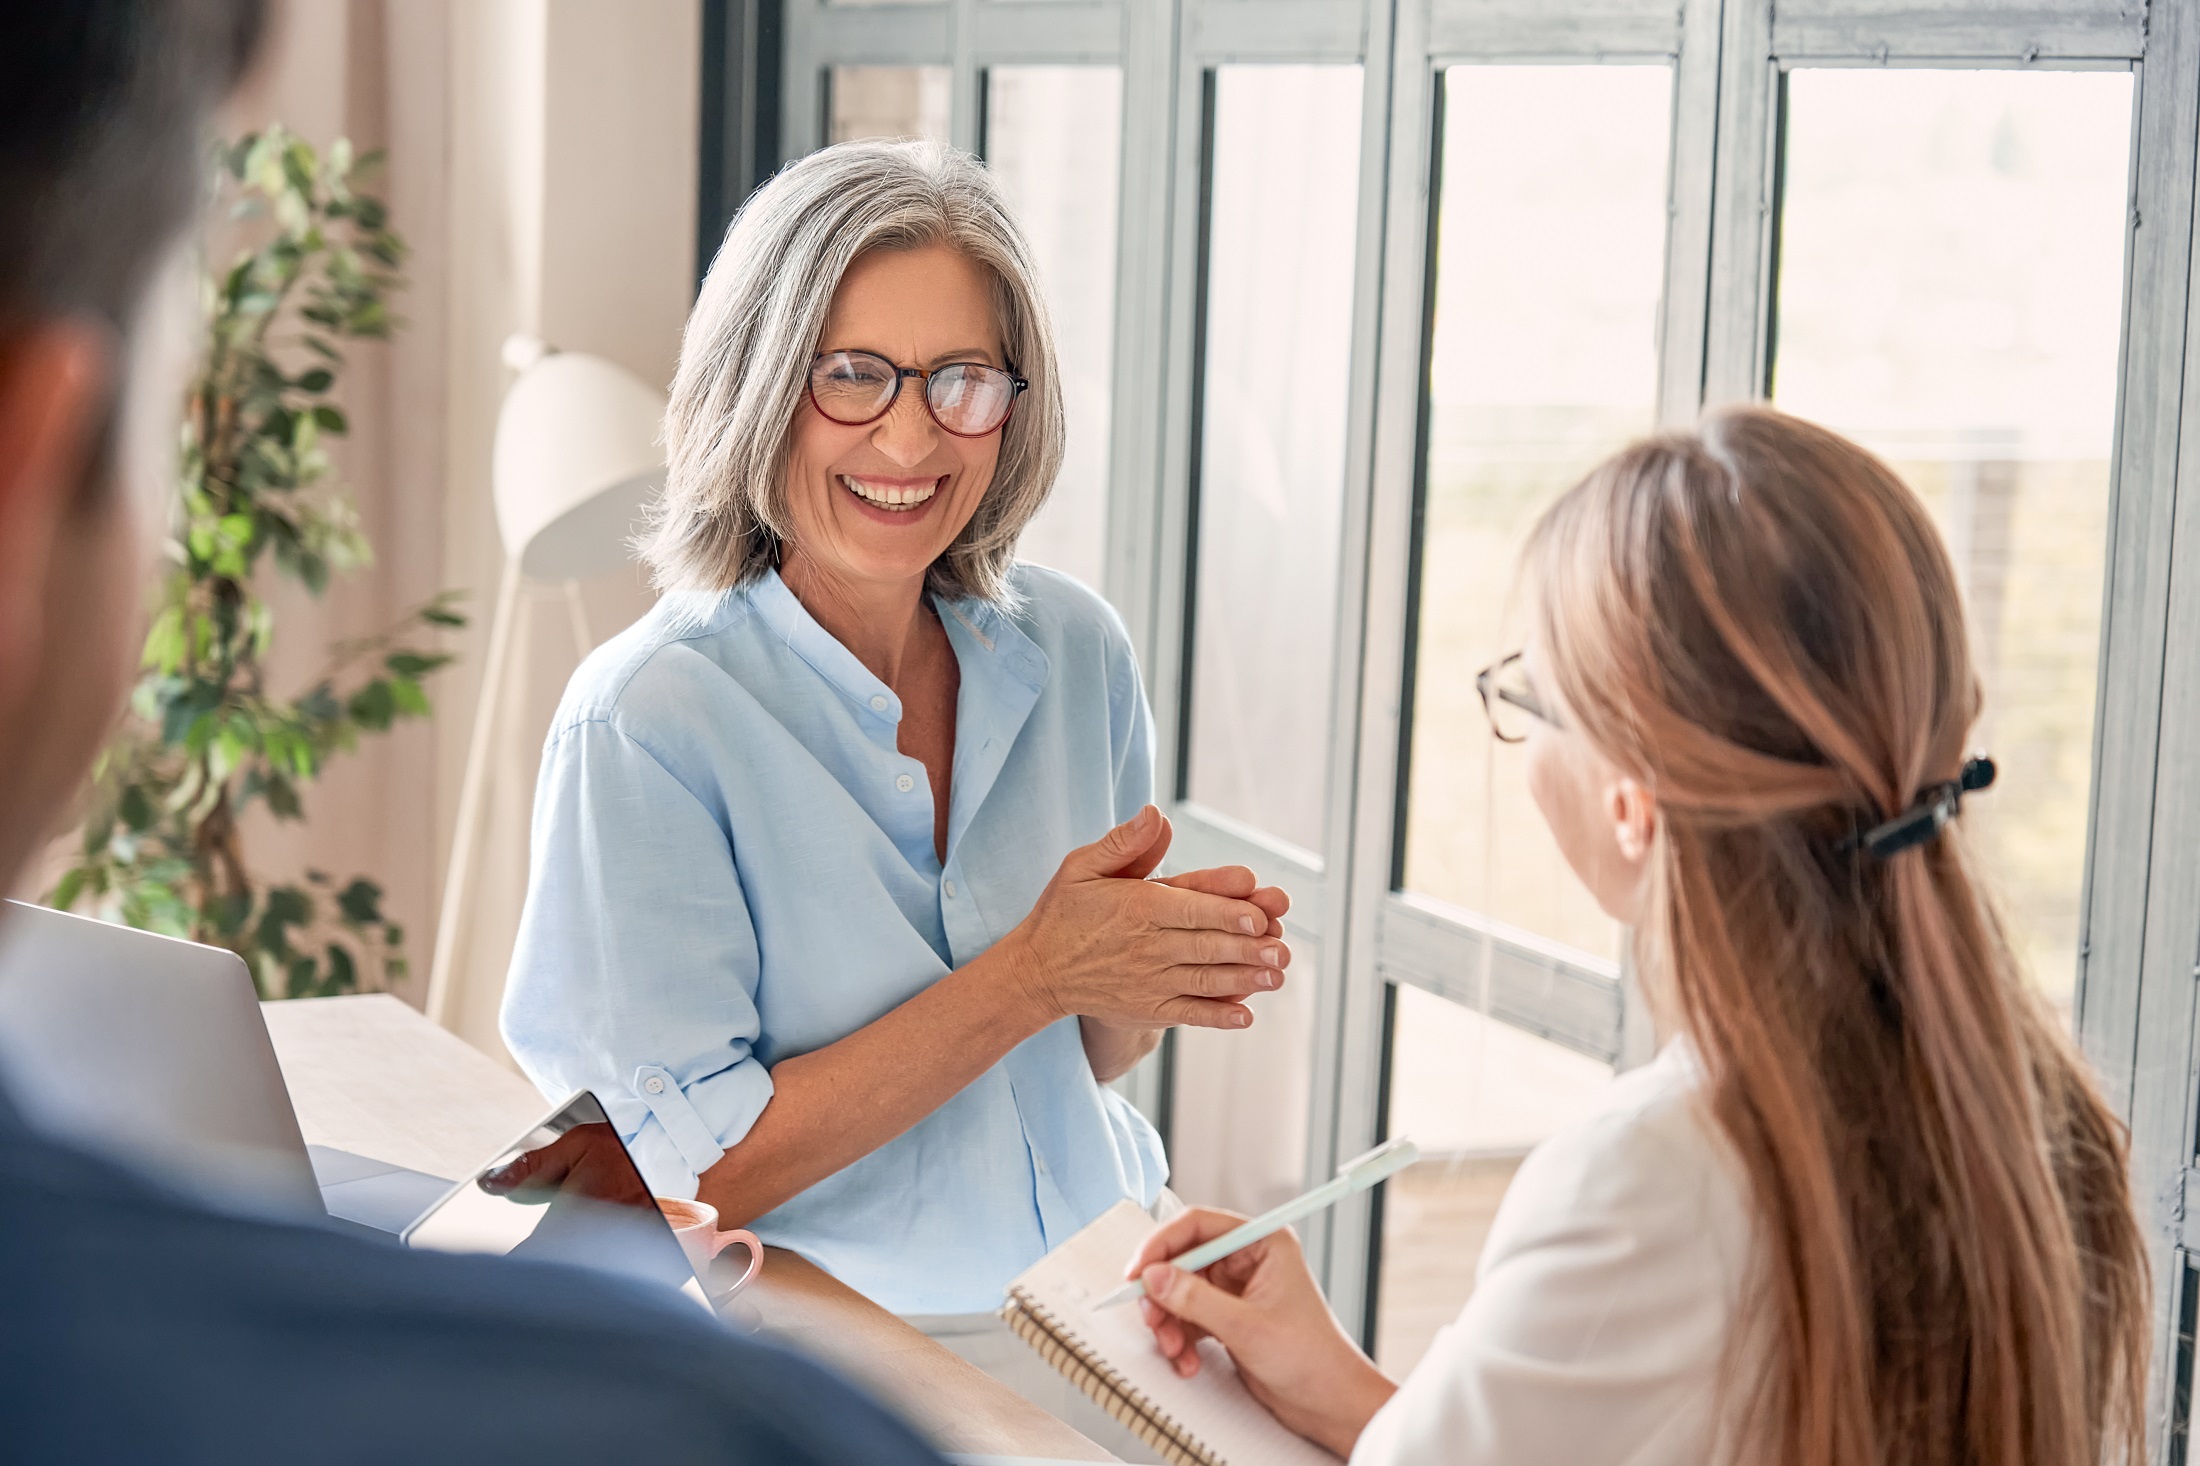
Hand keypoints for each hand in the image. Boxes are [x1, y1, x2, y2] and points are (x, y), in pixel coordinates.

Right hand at [1001, 806, 1291, 1031]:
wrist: (1037, 972)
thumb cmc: (1064, 912)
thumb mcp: (1082, 866)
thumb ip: (1123, 843)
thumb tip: (1156, 813)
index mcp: (1137, 907)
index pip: (1191, 908)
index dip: (1227, 912)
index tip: (1258, 916)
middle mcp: (1146, 946)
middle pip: (1205, 945)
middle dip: (1247, 947)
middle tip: (1282, 948)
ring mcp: (1148, 981)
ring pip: (1204, 980)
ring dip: (1243, 979)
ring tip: (1276, 975)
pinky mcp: (1148, 1009)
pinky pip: (1188, 1013)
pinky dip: (1216, 1016)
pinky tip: (1245, 1016)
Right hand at [1127, 1207, 1395, 1457]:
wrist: (1329, 1402)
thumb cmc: (1311, 1358)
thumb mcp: (1246, 1327)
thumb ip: (1196, 1300)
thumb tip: (1154, 1276)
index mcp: (1262, 1243)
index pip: (1198, 1225)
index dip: (1162, 1244)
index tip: (1138, 1271)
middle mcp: (1247, 1260)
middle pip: (1184, 1260)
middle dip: (1163, 1292)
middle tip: (1151, 1317)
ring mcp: (1236, 1289)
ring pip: (1181, 1291)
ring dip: (1170, 1321)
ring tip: (1174, 1348)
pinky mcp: (1228, 1316)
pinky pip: (1189, 1317)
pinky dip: (1181, 1338)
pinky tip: (1187, 1360)